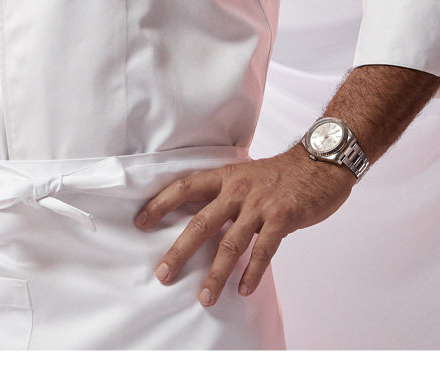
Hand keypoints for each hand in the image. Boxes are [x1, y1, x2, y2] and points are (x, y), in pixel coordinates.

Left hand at [135, 145, 354, 305]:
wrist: (319, 163)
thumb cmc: (281, 173)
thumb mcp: (246, 174)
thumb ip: (226, 194)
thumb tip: (204, 218)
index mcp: (225, 176)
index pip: (184, 187)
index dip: (160, 204)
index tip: (140, 222)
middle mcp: (237, 190)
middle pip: (200, 223)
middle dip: (179, 251)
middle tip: (163, 274)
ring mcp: (259, 205)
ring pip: (230, 244)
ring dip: (215, 274)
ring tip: (204, 297)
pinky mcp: (281, 218)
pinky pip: (263, 251)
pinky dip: (252, 273)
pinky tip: (243, 290)